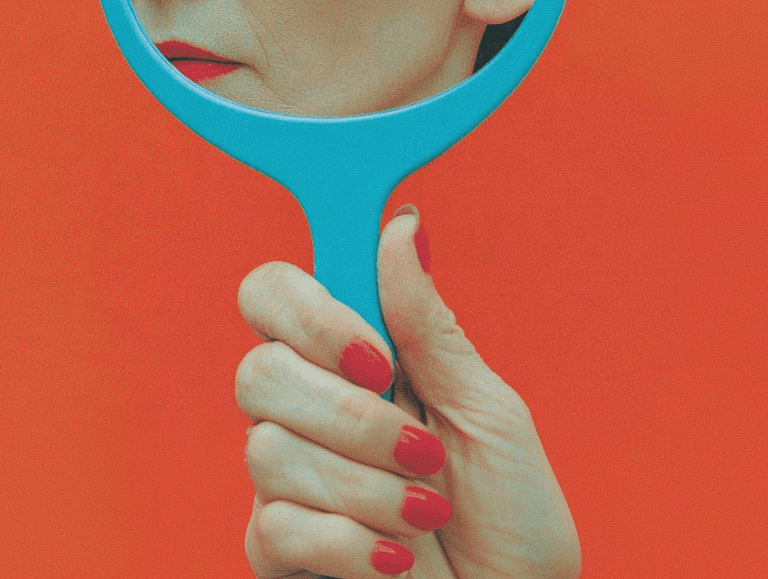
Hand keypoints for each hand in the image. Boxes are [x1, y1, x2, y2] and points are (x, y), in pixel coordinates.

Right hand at [235, 206, 580, 578]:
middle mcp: (307, 407)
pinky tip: (395, 558)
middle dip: (350, 417)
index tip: (374, 353)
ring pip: (268, 449)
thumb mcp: (484, 408)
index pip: (275, 295)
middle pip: (259, 370)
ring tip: (422, 510)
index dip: (309, 313)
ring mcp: (286, 477)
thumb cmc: (509, 513)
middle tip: (418, 448)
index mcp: (350, 359)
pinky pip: (274, 524)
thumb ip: (428, 323)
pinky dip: (351, 543)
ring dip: (366, 488)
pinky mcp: (277, 546)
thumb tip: (402, 223)